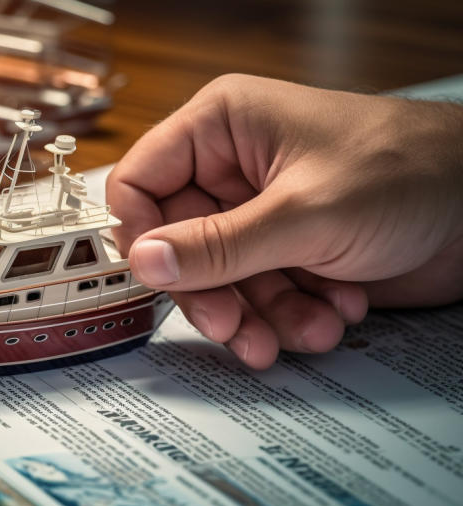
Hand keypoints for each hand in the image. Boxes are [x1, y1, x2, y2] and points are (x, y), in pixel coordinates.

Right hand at [107, 74, 462, 368]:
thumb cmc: (412, 170)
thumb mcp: (305, 212)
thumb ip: (219, 245)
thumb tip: (146, 262)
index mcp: (222, 128)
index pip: (140, 180)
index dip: (140, 233)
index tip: (158, 277)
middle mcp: (233, 170)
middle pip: (179, 244)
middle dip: (213, 293)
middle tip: (233, 326)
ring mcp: (260, 214)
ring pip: (219, 280)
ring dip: (262, 313)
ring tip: (307, 328)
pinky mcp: (287, 251)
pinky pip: (258, 295)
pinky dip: (293, 315)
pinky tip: (336, 309)